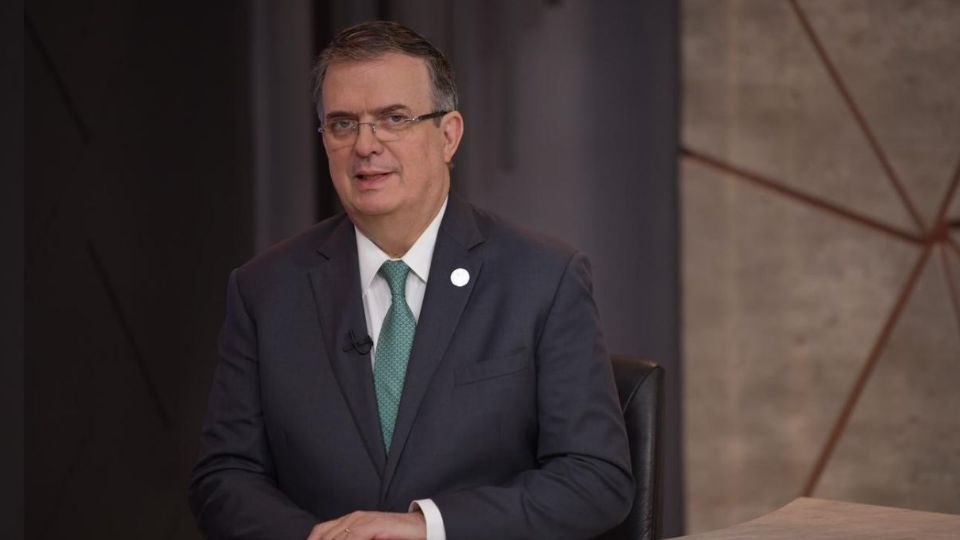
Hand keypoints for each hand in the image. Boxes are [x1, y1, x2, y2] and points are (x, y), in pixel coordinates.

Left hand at [307, 510, 425, 539]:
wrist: (421, 527)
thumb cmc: (396, 537)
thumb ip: (354, 539)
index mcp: (350, 520)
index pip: (320, 532)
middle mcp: (353, 518)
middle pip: (325, 536)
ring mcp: (363, 520)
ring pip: (337, 538)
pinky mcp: (373, 525)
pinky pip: (353, 538)